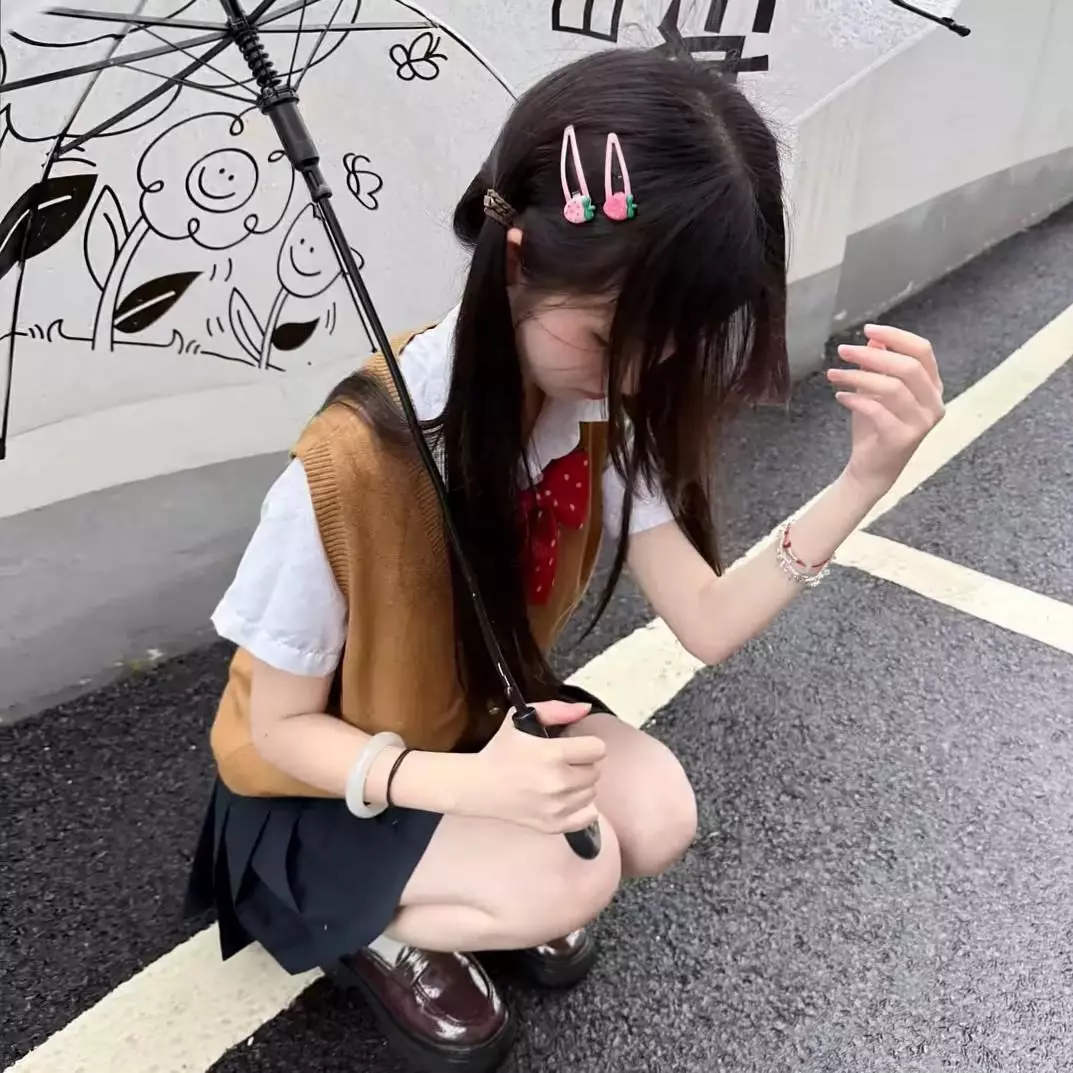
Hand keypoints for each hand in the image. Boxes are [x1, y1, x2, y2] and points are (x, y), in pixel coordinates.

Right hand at [458, 701, 605, 834]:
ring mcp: (557, 807)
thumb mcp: (521, 719)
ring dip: (581, 784)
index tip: (575, 746)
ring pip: (592, 791)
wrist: (479, 786)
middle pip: (596, 770)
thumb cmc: (501, 752)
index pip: (598, 749)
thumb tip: (586, 708)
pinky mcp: (554, 825)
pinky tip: (565, 798)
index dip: (587, 744)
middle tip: (565, 762)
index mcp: (552, 754)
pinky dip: (581, 806)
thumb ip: (557, 710)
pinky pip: (589, 815)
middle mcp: (557, 782)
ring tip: (561, 779)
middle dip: (584, 763)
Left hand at [827, 324, 944, 497]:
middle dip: (872, 354)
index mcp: (932, 387)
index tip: (868, 329)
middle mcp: (934, 403)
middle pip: (908, 366)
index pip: (922, 351)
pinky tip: (840, 396)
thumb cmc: (875, 427)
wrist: (872, 469)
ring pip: (892, 387)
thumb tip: (874, 337)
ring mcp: (922, 422)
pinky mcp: (903, 438)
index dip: (896, 336)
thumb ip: (878, 365)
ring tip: (833, 375)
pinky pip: (878, 410)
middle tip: (843, 350)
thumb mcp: (875, 391)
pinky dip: (855, 399)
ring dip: (858, 376)